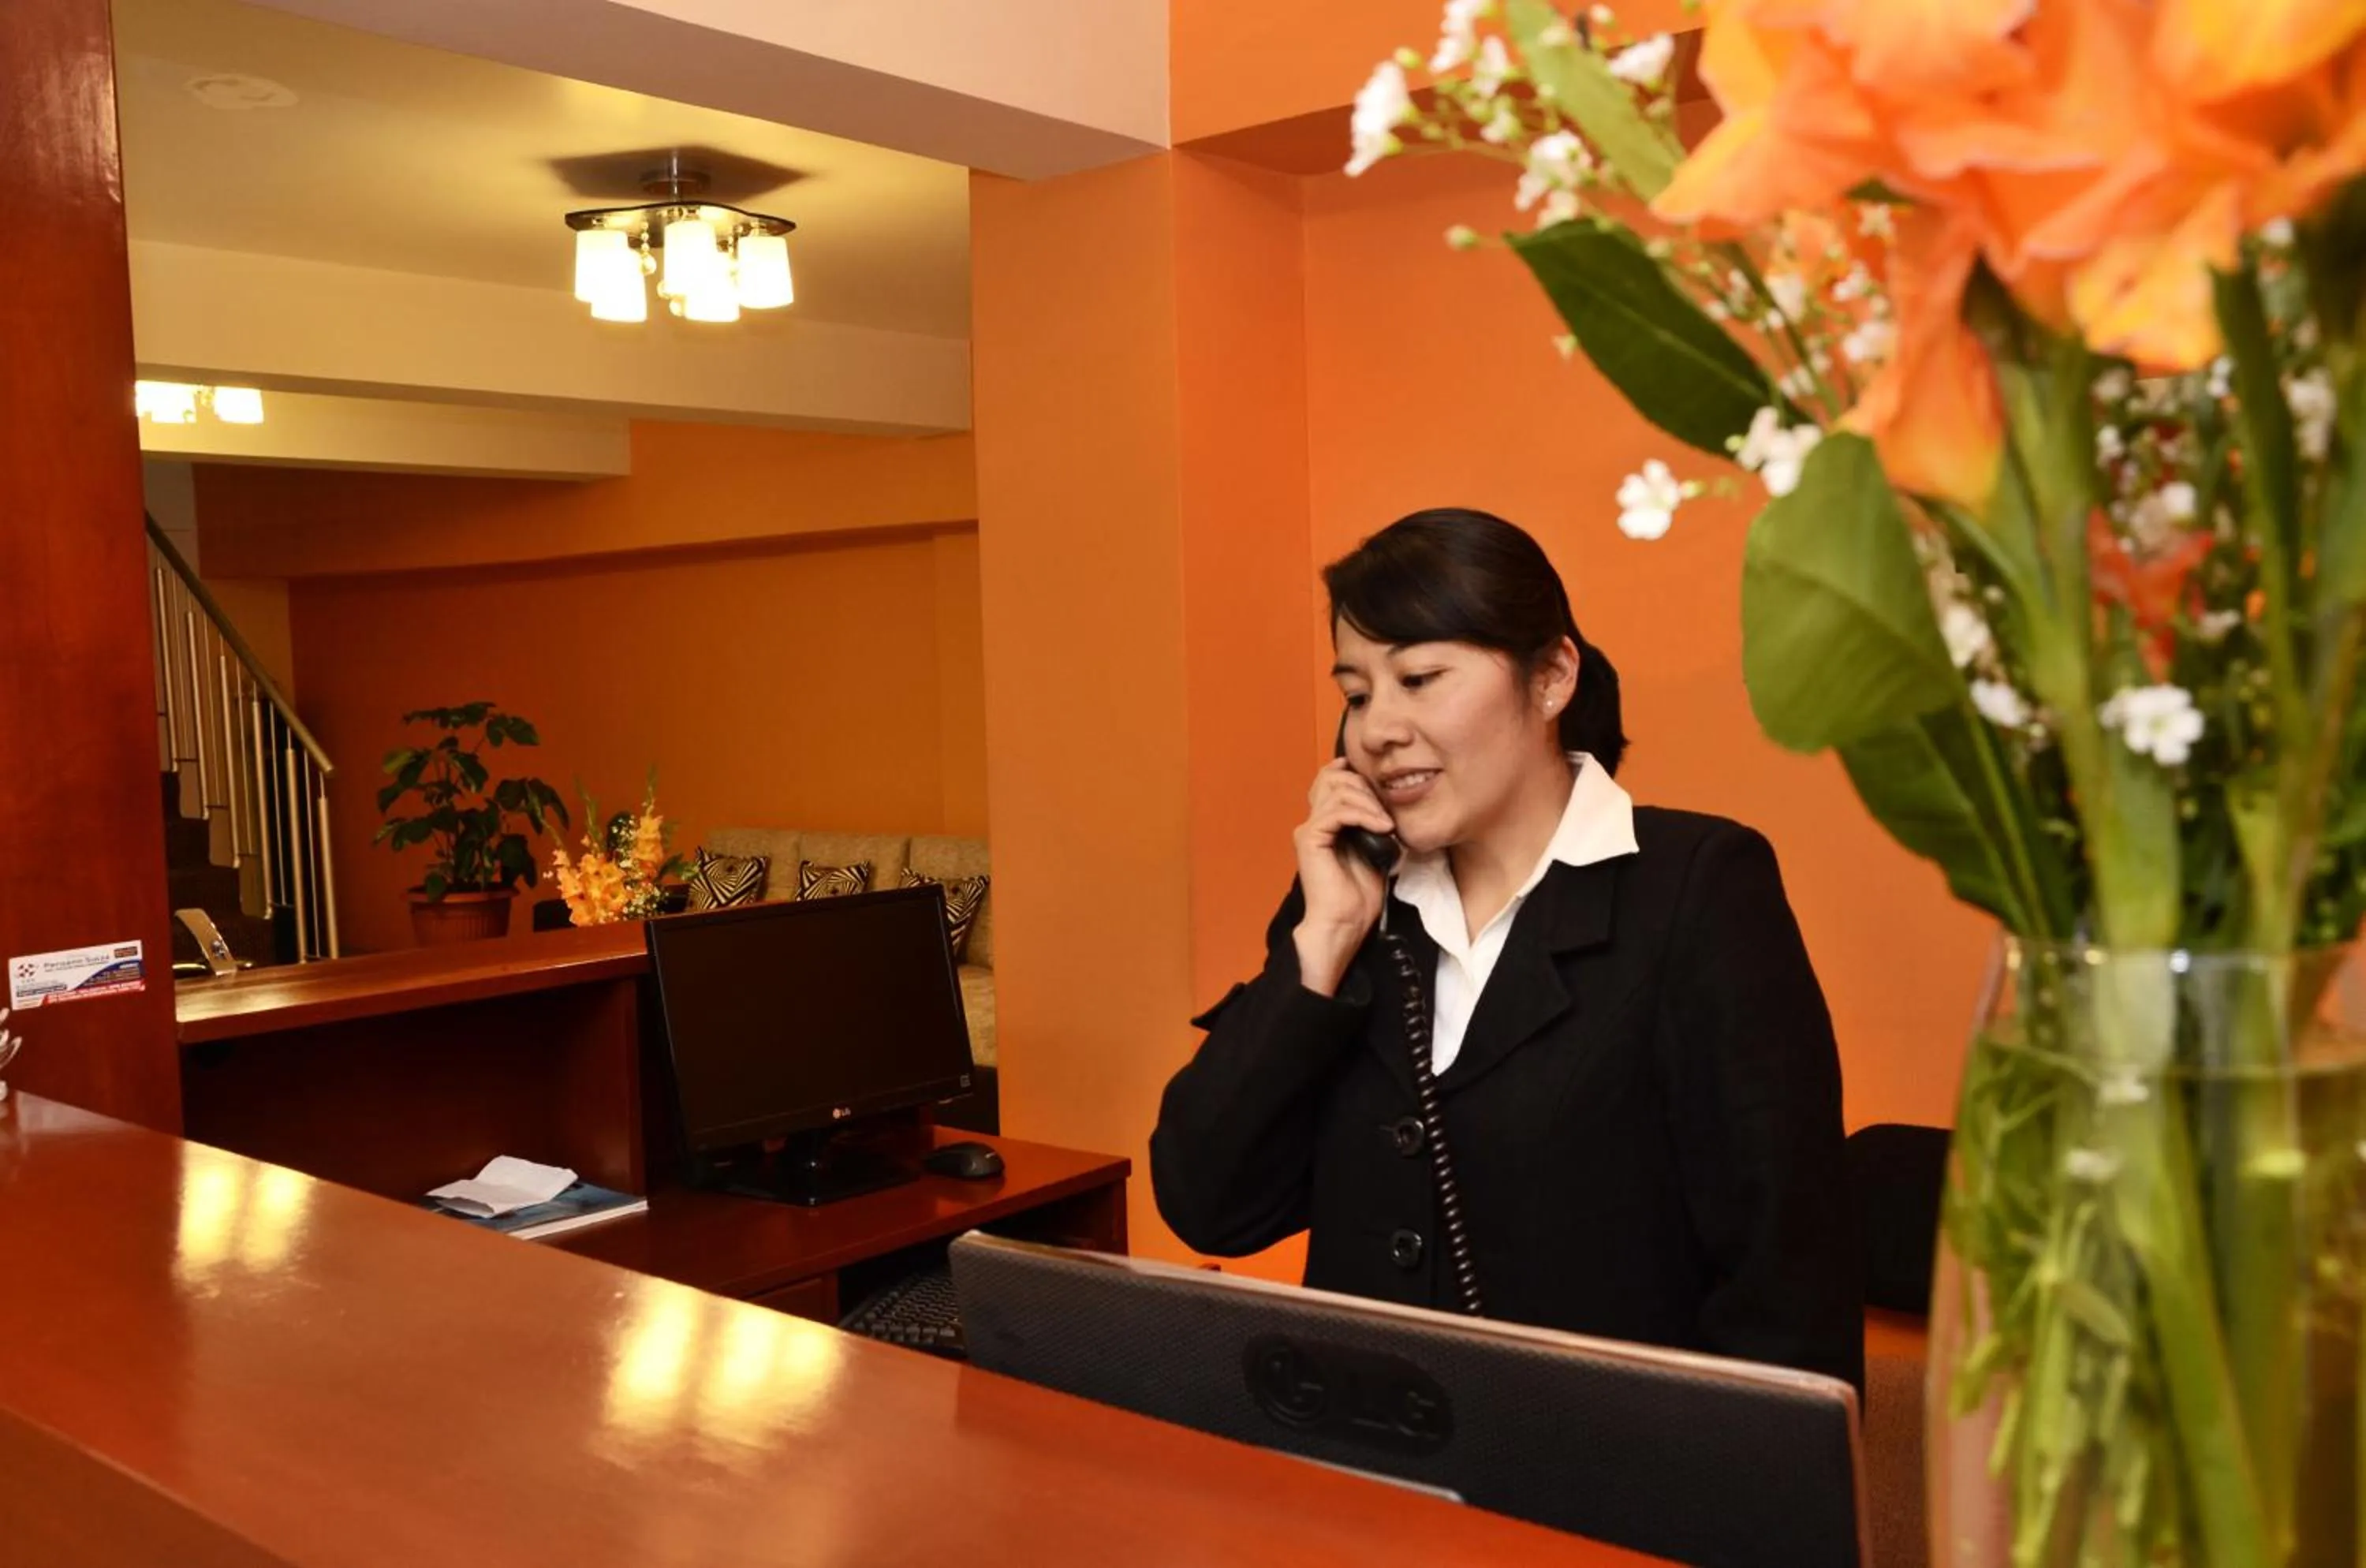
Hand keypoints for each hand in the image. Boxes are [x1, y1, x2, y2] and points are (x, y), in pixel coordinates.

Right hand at [1291, 759, 1394, 995]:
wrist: (1344, 923)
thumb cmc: (1359, 896)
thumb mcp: (1374, 850)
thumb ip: (1371, 825)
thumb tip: (1388, 806)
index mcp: (1324, 825)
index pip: (1329, 781)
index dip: (1350, 772)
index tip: (1377, 778)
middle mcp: (1312, 823)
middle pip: (1332, 778)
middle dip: (1365, 787)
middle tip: (1386, 810)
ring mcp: (1309, 830)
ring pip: (1337, 791)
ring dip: (1368, 801)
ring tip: (1387, 822)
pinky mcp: (1310, 838)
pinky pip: (1338, 812)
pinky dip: (1364, 814)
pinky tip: (1382, 827)